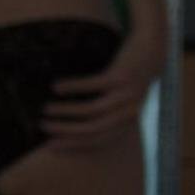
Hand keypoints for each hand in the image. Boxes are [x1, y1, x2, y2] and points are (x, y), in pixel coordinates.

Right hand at [43, 35, 163, 149]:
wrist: (152, 48)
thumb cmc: (129, 75)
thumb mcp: (121, 99)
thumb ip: (106, 112)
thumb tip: (71, 123)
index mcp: (127, 121)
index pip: (98, 140)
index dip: (73, 144)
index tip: (49, 146)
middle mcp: (129, 111)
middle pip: (94, 129)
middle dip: (66, 131)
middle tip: (42, 127)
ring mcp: (126, 94)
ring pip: (92, 110)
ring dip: (65, 111)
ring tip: (45, 109)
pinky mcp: (121, 76)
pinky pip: (93, 85)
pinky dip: (72, 87)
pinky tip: (55, 86)